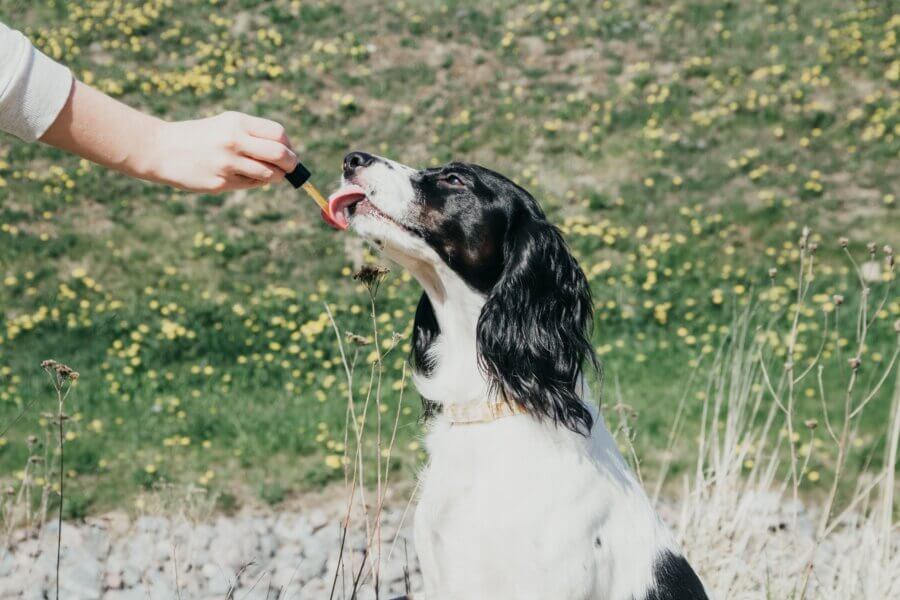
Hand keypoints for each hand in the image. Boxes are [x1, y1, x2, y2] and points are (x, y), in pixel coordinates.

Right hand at [147, 111, 297, 192]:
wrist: (161, 149)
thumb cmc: (200, 137)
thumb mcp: (225, 125)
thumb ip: (253, 135)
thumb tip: (286, 154)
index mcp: (236, 123)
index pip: (278, 134)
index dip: (288, 145)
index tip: (288, 151)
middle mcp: (234, 141)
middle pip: (280, 155)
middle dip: (291, 164)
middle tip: (290, 168)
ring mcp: (227, 163)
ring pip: (269, 175)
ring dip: (274, 176)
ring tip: (266, 173)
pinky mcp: (220, 183)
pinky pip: (249, 185)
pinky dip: (253, 182)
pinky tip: (240, 176)